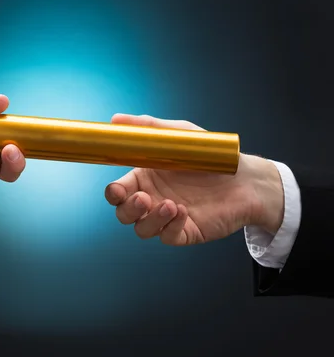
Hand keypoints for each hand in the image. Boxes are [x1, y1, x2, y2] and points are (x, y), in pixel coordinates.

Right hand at [104, 114, 284, 244]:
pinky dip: (171, 227)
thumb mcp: (177, 135)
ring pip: (142, 229)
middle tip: (143, 198)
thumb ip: (146, 128)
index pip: (118, 191)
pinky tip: (183, 212)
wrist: (244, 178)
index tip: (117, 190)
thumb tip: (116, 119)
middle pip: (124, 214)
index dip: (113, 193)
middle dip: (128, 209)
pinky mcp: (185, 231)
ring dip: (150, 220)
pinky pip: (168, 237)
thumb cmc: (209, 156)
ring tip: (171, 205)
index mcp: (145, 178)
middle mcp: (153, 199)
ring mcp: (167, 217)